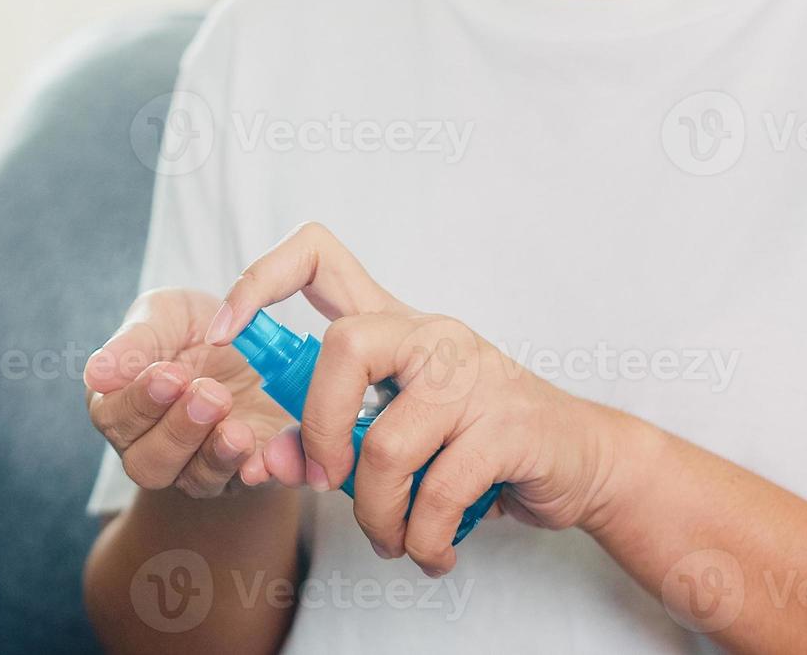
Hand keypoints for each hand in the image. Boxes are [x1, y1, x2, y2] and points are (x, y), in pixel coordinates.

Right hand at [85, 288, 297, 497]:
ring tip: (236, 429)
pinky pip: (247, 486)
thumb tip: (96, 373)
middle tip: (210, 394)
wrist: (262, 340)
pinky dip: (255, 476)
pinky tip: (262, 461)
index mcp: (121, 406)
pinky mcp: (245, 473)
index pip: (113, 418)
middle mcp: (153, 446)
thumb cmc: (197, 326)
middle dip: (179, 430)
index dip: (139, 401)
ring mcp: (198, 466)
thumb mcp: (167, 314)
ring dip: (215, 456)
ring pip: (195, 482)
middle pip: (148, 464)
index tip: (169, 375)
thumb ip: (134, 341)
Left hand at [203, 223, 635, 575]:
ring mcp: (473, 373)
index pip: (317, 256)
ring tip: (393, 539)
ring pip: (386, 444)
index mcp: (393, 324)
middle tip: (329, 482)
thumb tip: (273, 460)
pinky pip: (439, 491)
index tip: (224, 333)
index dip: (259, 281)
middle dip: (320, 432)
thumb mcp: (394, 433)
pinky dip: (425, 537)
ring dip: (377, 514)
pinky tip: (432, 550)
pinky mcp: (509, 423)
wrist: (582, 460)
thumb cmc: (474, 443)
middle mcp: (430, 334)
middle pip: (344, 347)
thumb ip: (329, 439)